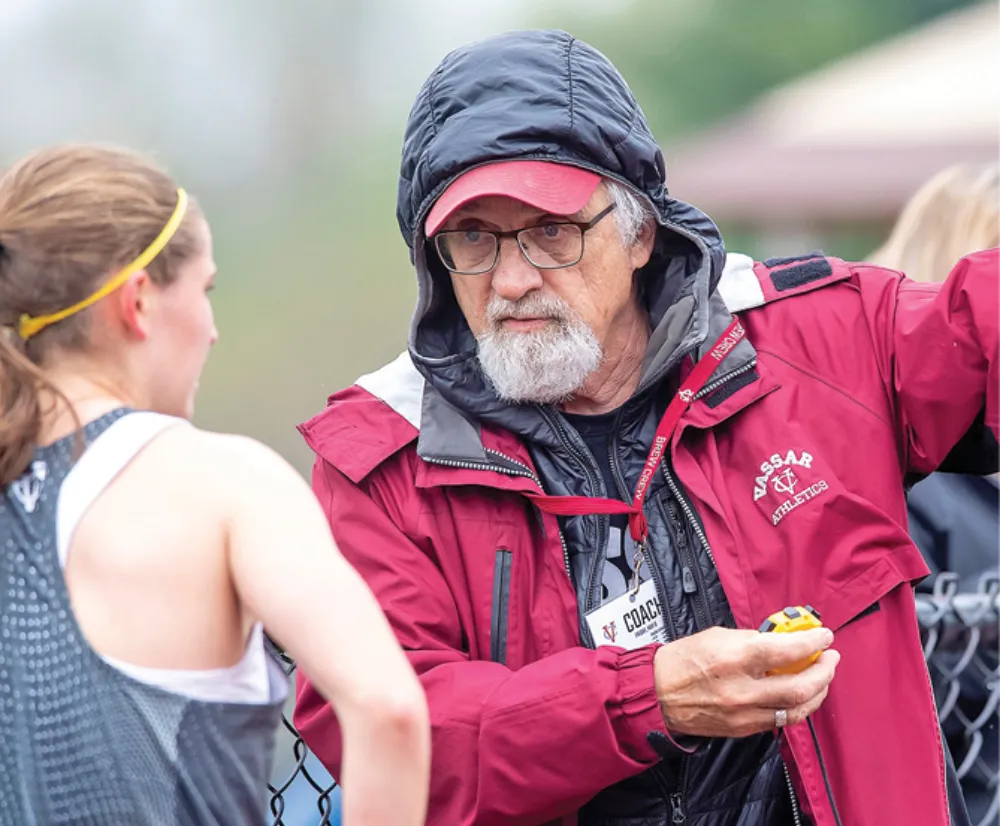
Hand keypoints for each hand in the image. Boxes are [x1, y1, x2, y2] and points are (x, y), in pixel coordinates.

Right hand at [653, 626, 838, 737]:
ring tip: (822, 678)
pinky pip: (780, 720)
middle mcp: (743, 689)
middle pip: (801, 686)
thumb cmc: (682, 660)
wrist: (657, 694)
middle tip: (831, 658)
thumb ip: (751, 639)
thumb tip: (781, 641)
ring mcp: (744, 713)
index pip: (787, 650)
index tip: (824, 636)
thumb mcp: (717, 636)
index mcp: (735, 658)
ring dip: (817, 693)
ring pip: (796, 710)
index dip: (813, 642)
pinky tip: (800, 695)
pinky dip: (796, 707)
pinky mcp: (743, 729)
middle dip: (824, 671)